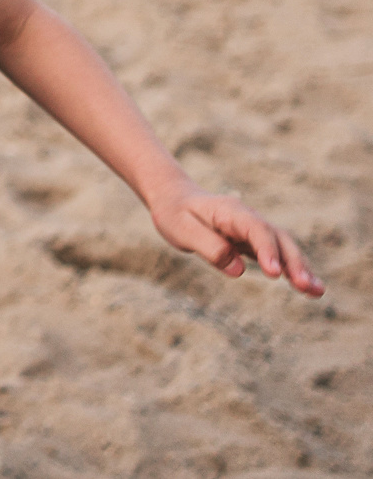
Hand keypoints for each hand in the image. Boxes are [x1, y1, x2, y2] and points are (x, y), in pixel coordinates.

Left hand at [149, 185, 323, 295]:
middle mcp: (248, 218)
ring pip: (284, 247)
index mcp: (230, 211)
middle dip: (294, 262)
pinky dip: (293, 270)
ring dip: (301, 268)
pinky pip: (277, 256)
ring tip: (317, 292)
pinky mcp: (254, 242)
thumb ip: (208, 246)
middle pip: (278, 238)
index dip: (267, 250)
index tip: (275, 273)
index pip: (255, 229)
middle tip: (306, 286)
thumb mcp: (181, 229)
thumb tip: (238, 269)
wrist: (173, 198)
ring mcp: (254, 230)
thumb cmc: (175, 213)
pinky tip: (308, 289)